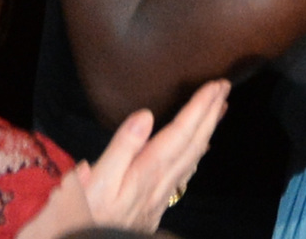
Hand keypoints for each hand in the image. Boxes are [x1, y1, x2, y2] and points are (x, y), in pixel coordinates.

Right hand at [74, 80, 230, 231]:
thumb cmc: (81, 220)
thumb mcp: (92, 182)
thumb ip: (120, 148)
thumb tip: (146, 116)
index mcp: (145, 174)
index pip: (180, 134)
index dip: (200, 108)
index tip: (215, 86)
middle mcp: (157, 186)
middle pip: (192, 145)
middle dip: (210, 115)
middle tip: (224, 89)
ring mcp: (156, 199)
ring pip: (190, 160)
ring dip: (206, 132)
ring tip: (218, 111)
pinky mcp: (150, 210)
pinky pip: (182, 176)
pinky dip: (194, 157)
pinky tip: (195, 154)